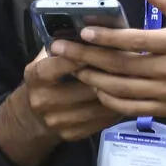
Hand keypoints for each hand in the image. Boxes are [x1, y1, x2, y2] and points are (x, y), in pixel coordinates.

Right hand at [0, 50, 123, 165]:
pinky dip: (116, 108)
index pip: (61, 64)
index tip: (104, 46)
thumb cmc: (46, 79)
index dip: (83, 55)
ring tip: (135, 80)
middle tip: (133, 63)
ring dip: (119, 92)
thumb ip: (63, 47)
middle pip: (86, 87)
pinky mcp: (71, 134)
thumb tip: (93, 30)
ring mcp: (57, 120)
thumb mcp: (45, 59)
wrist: (31, 118)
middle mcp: (43, 100)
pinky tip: (126, 97)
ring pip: (98, 106)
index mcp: (36, 75)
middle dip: (110, 74)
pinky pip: (101, 121)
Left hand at [52, 0, 165, 120]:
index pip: (138, 40)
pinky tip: (96, 88)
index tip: (85, 31)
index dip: (109, 37)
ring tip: (74, 67)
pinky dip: (110, 99)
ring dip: (94, 78)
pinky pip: (131, 107)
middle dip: (88, 57)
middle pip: (123, 65)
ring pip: (123, 88)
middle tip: (62, 50)